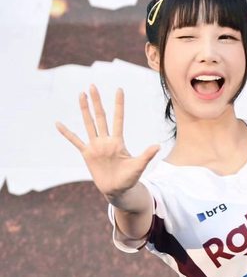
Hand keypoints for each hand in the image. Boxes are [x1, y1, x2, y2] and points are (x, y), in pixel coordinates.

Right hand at [56, 85, 159, 199]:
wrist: (117, 190)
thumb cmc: (129, 178)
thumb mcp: (138, 166)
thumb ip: (146, 155)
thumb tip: (158, 146)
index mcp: (118, 141)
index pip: (118, 119)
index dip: (118, 105)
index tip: (119, 89)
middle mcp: (106, 140)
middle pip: (100, 117)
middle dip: (96, 102)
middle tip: (92, 86)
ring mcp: (96, 146)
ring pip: (89, 124)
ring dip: (84, 110)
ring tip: (80, 95)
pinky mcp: (87, 154)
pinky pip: (75, 141)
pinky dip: (67, 133)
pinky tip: (58, 123)